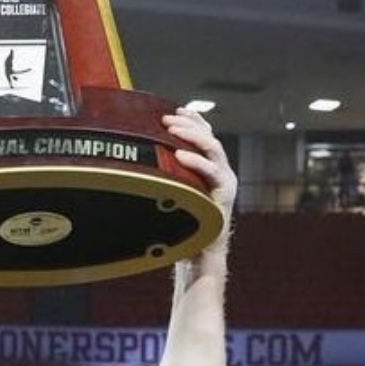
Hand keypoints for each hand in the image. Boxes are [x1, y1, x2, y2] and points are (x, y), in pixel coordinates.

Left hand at [162, 108, 237, 254]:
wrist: (200, 255)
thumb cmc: (183, 227)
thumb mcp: (173, 195)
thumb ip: (167, 177)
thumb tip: (139, 163)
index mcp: (212, 168)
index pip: (206, 135)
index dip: (193, 120)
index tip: (175, 110)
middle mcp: (222, 171)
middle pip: (210, 137)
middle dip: (188, 124)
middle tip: (167, 119)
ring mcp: (225, 182)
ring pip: (214, 149)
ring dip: (192, 136)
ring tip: (173, 130)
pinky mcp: (225, 194)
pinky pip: (212, 172)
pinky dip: (195, 161)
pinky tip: (178, 155)